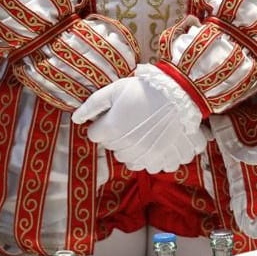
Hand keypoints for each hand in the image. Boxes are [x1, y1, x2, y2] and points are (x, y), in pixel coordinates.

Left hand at [74, 68, 206, 173]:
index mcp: (113, 128)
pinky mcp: (164, 160)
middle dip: (117, 136)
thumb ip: (92, 105)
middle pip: (112, 148)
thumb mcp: (115, 89)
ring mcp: (147, 155)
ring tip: (143, 132)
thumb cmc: (145, 89)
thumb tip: (76, 118)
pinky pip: (151, 167)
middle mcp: (127, 147)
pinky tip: (157, 142)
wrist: (181, 93)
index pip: (94, 134)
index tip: (113, 114)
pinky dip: (152, 158)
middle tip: (131, 119)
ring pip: (129, 160)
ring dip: (132, 150)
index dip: (102, 123)